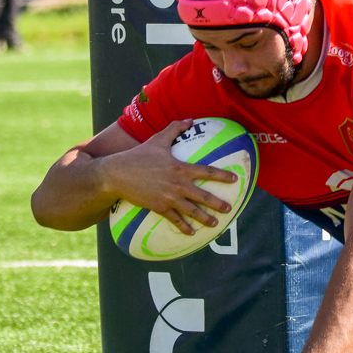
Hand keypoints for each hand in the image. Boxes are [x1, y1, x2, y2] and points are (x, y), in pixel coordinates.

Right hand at [100, 121, 236, 234]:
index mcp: (180, 168)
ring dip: (204, 218)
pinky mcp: (158, 207)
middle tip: (229, 209)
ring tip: (215, 224)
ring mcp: (168, 197)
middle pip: (202, 196)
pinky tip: (191, 233)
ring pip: (191, 211)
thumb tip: (190, 119)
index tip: (234, 179)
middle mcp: (177, 184)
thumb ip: (175, 129)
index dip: (222, 176)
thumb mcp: (158, 139)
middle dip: (217, 203)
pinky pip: (174, 219)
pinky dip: (183, 226)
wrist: (118, 173)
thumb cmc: (139, 155)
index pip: (206, 172)